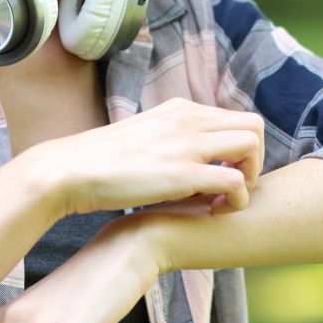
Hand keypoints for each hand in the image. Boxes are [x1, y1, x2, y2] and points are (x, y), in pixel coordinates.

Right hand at [28, 97, 264, 217]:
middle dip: (254, 160)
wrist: (69, 171)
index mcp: (180, 109)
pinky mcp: (182, 174)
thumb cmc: (102, 162)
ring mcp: (186, 144)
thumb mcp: (146, 137)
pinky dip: (237, 199)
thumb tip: (190, 157)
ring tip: (224, 200)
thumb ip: (172, 139)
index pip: (236, 117)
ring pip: (252, 146)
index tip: (224, 173)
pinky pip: (235, 181)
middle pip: (253, 126)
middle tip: (233, 187)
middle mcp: (188, 119)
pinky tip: (215, 212)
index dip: (240, 148)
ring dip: (250, 177)